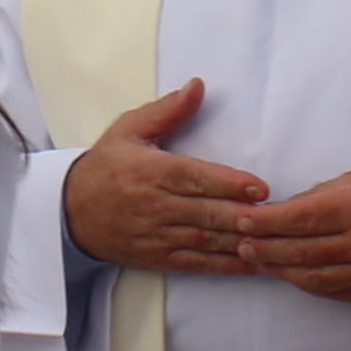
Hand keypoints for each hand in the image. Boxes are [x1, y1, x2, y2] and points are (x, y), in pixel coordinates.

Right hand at [62, 80, 267, 271]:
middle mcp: (154, 204)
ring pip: (208, 241)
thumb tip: (198, 86)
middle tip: (280, 217)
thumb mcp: (128, 130)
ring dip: (243, 242)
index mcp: (150, 171)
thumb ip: (167, 110)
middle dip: (244, 216)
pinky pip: (200, 264)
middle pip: (207, 212)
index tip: (259, 187)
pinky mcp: (160, 257)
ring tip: (275, 241)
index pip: (194, 177)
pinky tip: (256, 262)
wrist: (70, 212)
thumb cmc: (104, 167)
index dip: (228, 183)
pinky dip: (230, 265)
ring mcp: (158, 234)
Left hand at [239, 163, 350, 304]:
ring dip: (281, 270)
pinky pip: (333, 292)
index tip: (242, 221)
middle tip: (242, 245)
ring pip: (314, 278)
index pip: (299, 219)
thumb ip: (314, 199)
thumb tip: (275, 214)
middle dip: (266, 248)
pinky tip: (291, 274)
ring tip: (259, 261)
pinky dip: (307, 284)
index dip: (266, 222)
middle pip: (302, 251)